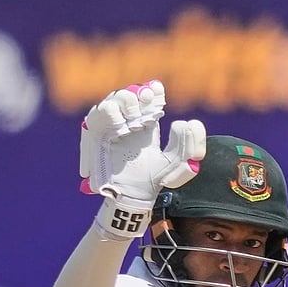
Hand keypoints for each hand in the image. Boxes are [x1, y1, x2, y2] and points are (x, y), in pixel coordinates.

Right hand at [79, 81, 205, 237]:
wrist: (130, 196)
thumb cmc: (152, 181)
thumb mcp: (176, 164)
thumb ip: (190, 146)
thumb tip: (184, 123)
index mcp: (148, 123)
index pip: (151, 96)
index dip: (155, 91)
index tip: (159, 93)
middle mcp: (130, 120)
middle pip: (134, 91)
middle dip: (142, 93)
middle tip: (149, 103)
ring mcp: (113, 124)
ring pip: (117, 96)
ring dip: (128, 102)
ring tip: (136, 119)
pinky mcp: (97, 131)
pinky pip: (101, 110)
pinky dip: (112, 113)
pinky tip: (122, 127)